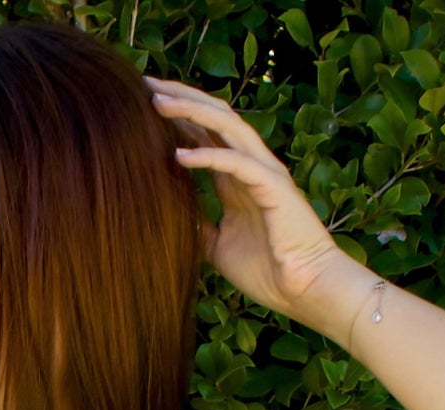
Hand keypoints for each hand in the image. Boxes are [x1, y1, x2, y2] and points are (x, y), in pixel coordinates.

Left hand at [144, 75, 360, 323]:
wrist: (302, 290)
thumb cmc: (267, 270)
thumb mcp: (217, 246)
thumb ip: (197, 225)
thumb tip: (169, 218)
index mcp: (237, 178)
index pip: (205, 134)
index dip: (177, 117)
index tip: (142, 105)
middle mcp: (251, 166)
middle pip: (214, 117)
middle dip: (181, 98)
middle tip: (145, 84)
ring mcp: (264, 172)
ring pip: (226, 127)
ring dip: (191, 112)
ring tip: (158, 102)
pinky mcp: (273, 187)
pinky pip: (237, 163)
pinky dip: (209, 156)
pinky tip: (179, 155)